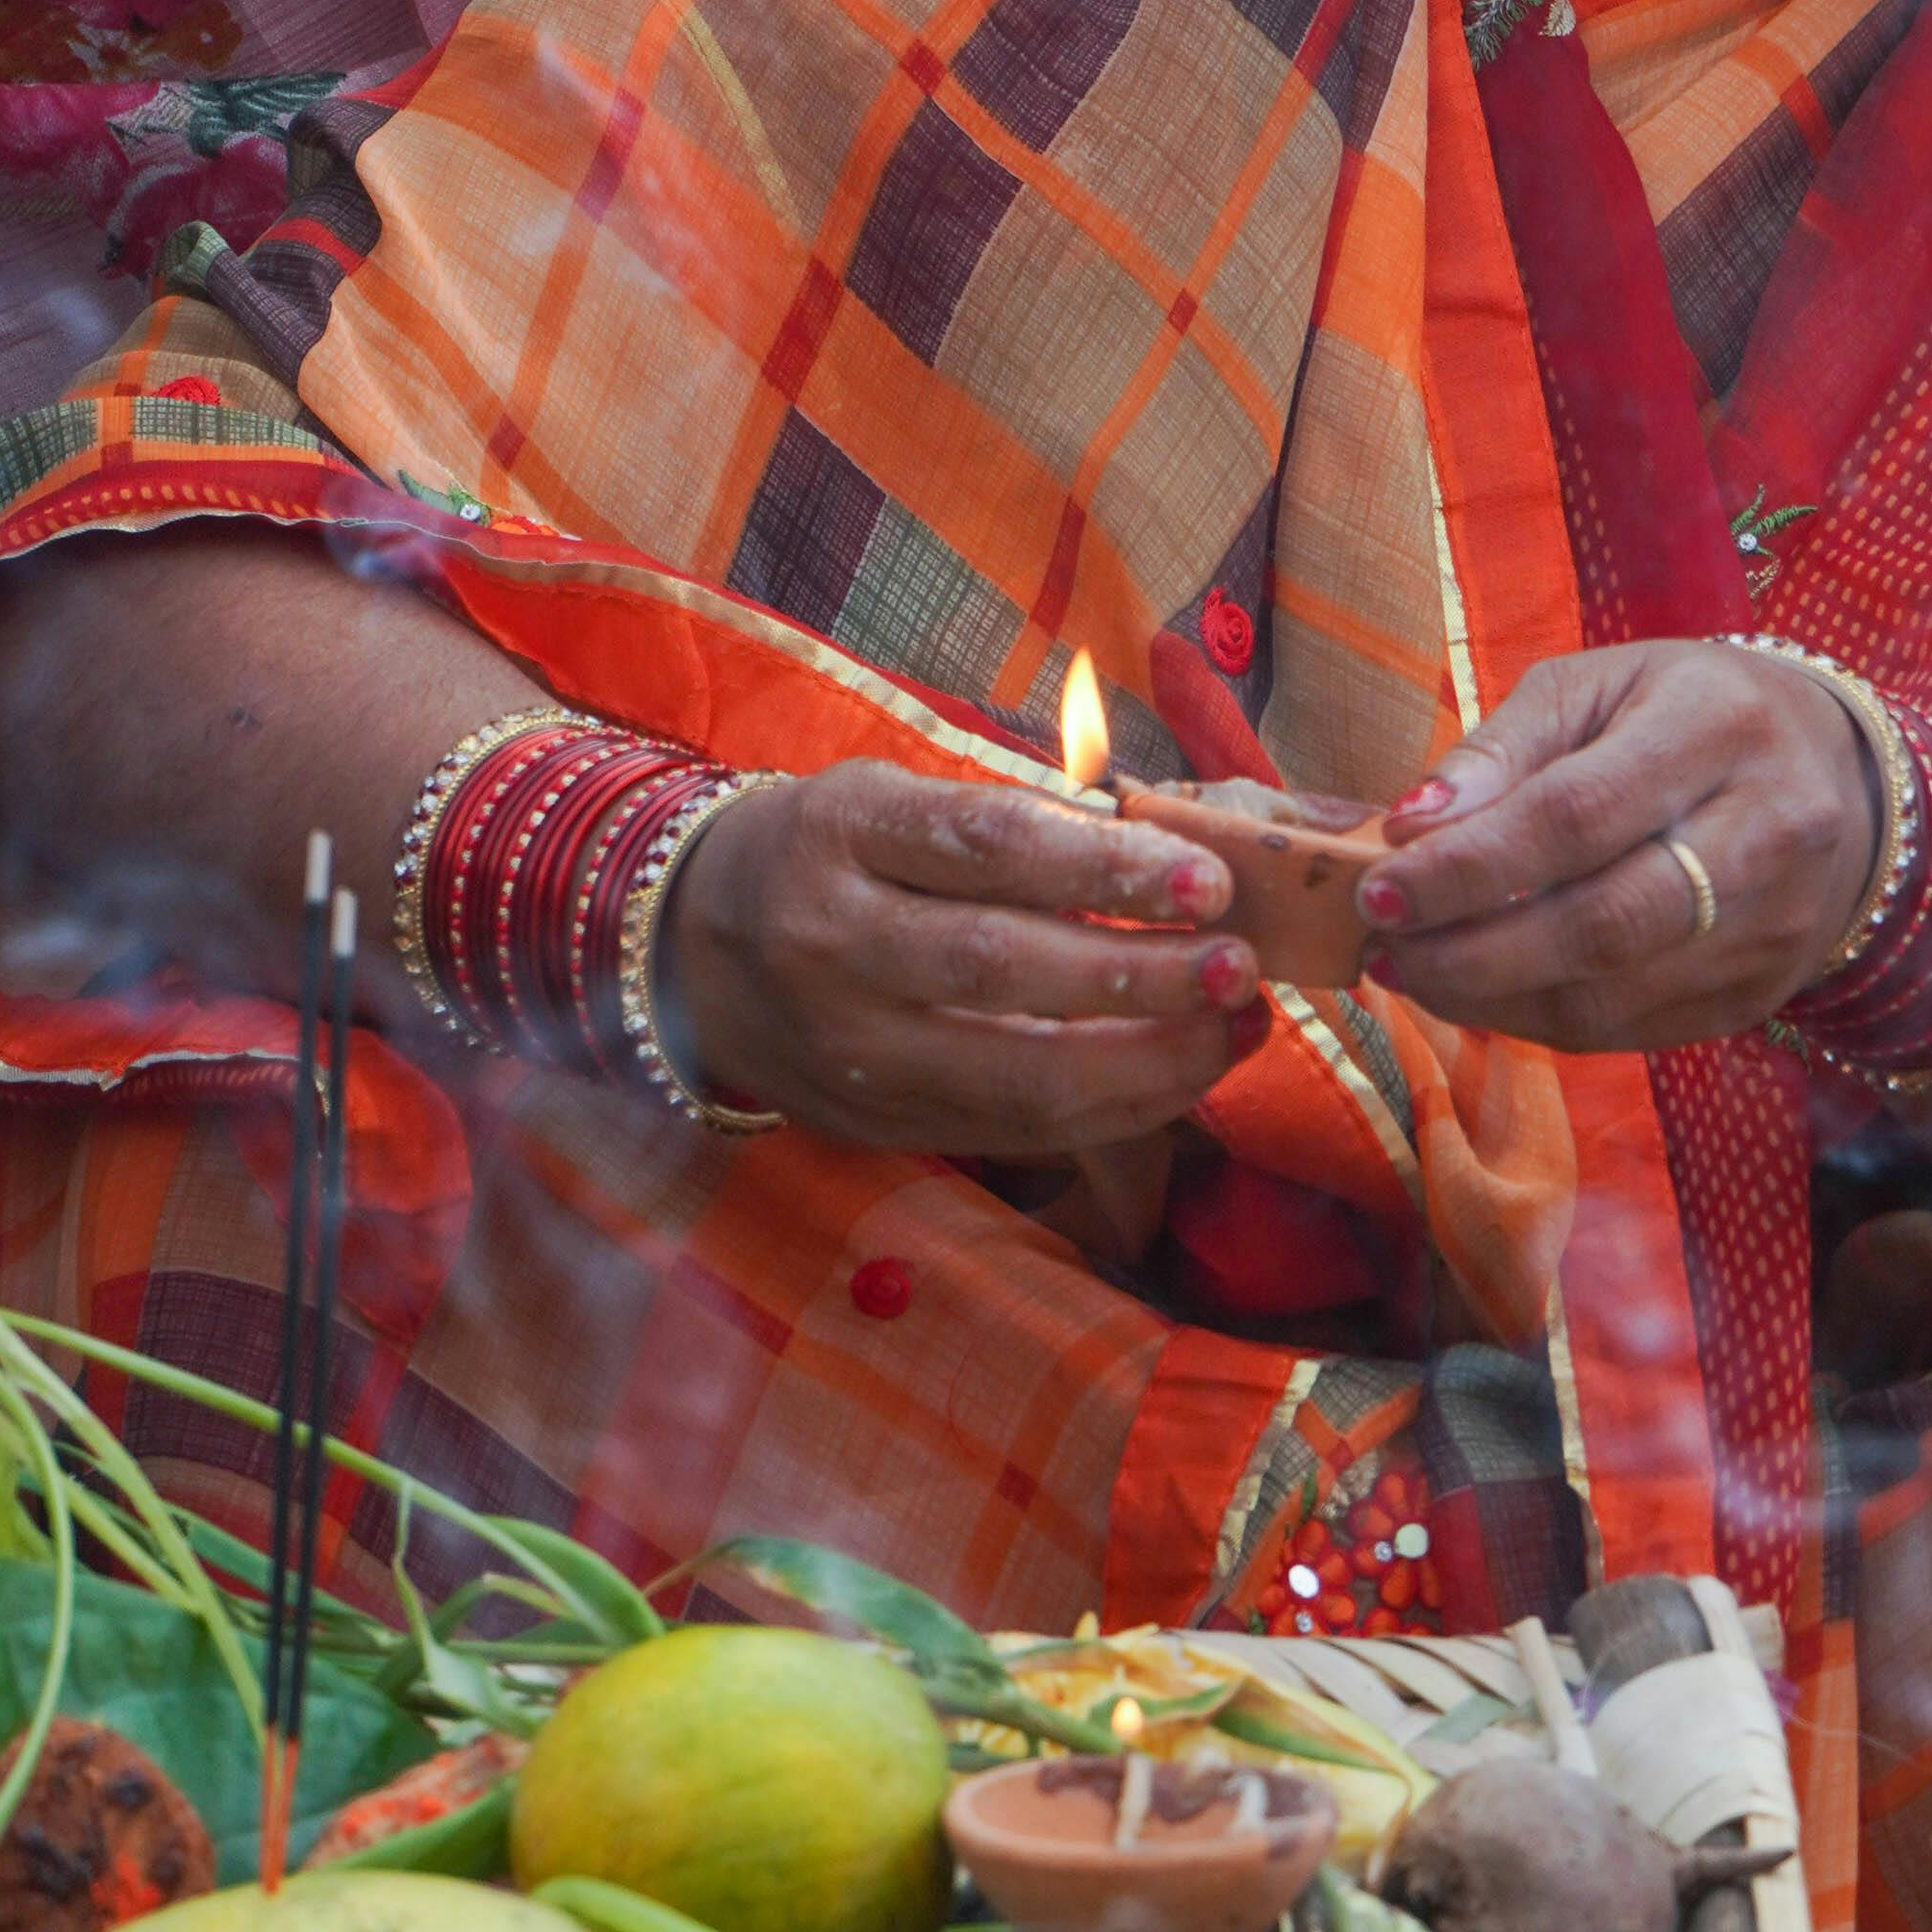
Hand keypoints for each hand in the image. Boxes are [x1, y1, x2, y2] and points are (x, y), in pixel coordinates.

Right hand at [664, 765, 1266, 1154]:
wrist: (693, 953)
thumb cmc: (835, 854)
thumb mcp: (895, 799)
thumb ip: (1016, 824)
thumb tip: (1178, 862)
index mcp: (845, 834)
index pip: (989, 846)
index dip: (1106, 866)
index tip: (1206, 878)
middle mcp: (835, 945)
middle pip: (1004, 969)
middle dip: (1141, 977)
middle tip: (1239, 965)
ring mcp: (851, 1050)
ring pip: (1017, 1075)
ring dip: (1150, 1061)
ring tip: (1239, 1026)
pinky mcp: (876, 1123)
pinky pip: (1017, 1131)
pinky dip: (1117, 1110)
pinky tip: (1187, 1073)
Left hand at [1353, 644, 1881, 1052]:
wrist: (1843, 785)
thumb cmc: (1690, 716)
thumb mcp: (1602, 686)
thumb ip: (1505, 749)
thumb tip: (1413, 825)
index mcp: (1720, 727)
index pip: (1579, 815)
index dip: (1470, 866)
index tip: (1380, 888)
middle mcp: (1767, 834)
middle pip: (1603, 924)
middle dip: (1472, 952)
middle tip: (1384, 949)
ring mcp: (1771, 929)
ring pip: (1610, 998)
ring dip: (1490, 998)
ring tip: (1414, 971)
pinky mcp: (1757, 995)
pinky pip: (1628, 1032)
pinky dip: (1536, 1020)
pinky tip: (1483, 991)